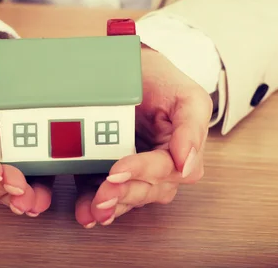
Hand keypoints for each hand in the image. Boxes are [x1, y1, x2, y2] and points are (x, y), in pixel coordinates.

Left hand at [74, 45, 212, 226]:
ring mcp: (136, 170)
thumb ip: (192, 128)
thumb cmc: (161, 79)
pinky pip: (106, 192)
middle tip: (102, 195)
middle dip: (124, 194)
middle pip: (147, 189)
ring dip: (111, 206)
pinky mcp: (110, 171)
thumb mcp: (187, 95)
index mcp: (182, 150)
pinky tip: (85, 212)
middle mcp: (161, 165)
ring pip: (128, 197)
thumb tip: (188, 166)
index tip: (117, 170)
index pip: (166, 169)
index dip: (143, 172)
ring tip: (92, 209)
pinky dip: (93, 204)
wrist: (130, 66)